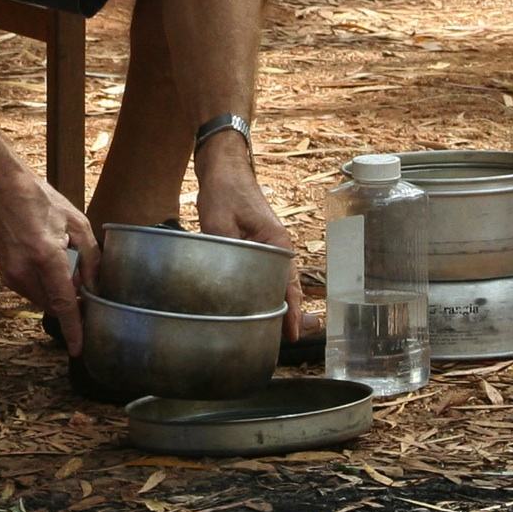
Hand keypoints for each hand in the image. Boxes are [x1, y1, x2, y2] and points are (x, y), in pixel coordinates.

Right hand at [0, 163, 98, 355]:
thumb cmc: (38, 199)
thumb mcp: (75, 221)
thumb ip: (90, 257)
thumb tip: (96, 288)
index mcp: (46, 256)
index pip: (64, 304)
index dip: (74, 329)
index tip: (79, 349)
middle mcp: (25, 272)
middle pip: (54, 305)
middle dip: (70, 301)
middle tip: (83, 280)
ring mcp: (11, 276)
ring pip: (42, 300)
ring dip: (56, 292)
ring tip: (62, 261)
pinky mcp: (5, 276)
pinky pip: (31, 291)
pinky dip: (44, 285)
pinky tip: (46, 260)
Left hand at [194, 134, 304, 340]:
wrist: (223, 167)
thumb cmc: (225, 190)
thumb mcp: (219, 223)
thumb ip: (223, 252)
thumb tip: (222, 281)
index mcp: (278, 244)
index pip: (290, 287)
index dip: (293, 314)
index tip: (293, 337)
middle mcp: (280, 248)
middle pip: (285, 290)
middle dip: (281, 315)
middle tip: (271, 344)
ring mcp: (270, 247)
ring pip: (276, 283)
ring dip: (272, 304)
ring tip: (264, 333)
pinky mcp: (258, 245)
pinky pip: (265, 274)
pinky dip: (262, 290)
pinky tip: (251, 305)